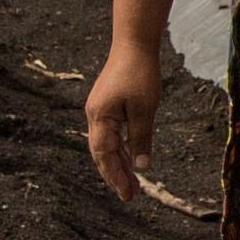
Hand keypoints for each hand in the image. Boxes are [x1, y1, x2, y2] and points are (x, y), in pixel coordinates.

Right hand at [84, 36, 169, 201]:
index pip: (105, 156)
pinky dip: (120, 150)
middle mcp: (95, 116)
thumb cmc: (139, 74)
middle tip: (131, 196)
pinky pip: (111, 135)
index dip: (116, 177)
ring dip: (119, 164)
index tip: (128, 195)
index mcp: (100, 118)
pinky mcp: (108, 105)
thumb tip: (142, 167)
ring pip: (107, 146)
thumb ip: (141, 139)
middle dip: (116, 176)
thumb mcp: (144, 110)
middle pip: (102, 154)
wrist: (134, 44)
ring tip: (133, 184)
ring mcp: (100, 110)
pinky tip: (131, 159)